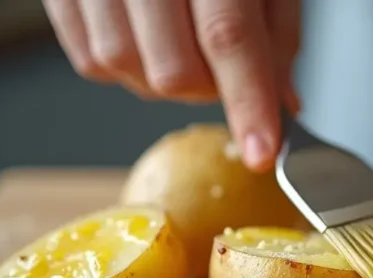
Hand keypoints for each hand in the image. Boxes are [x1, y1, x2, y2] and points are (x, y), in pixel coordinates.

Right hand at [43, 0, 301, 170]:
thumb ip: (278, 32)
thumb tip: (281, 100)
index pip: (228, 36)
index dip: (248, 102)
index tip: (264, 151)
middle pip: (173, 69)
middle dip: (208, 90)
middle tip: (224, 68)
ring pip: (125, 69)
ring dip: (165, 80)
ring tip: (182, 43)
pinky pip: (90, 59)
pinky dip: (126, 67)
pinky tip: (147, 38)